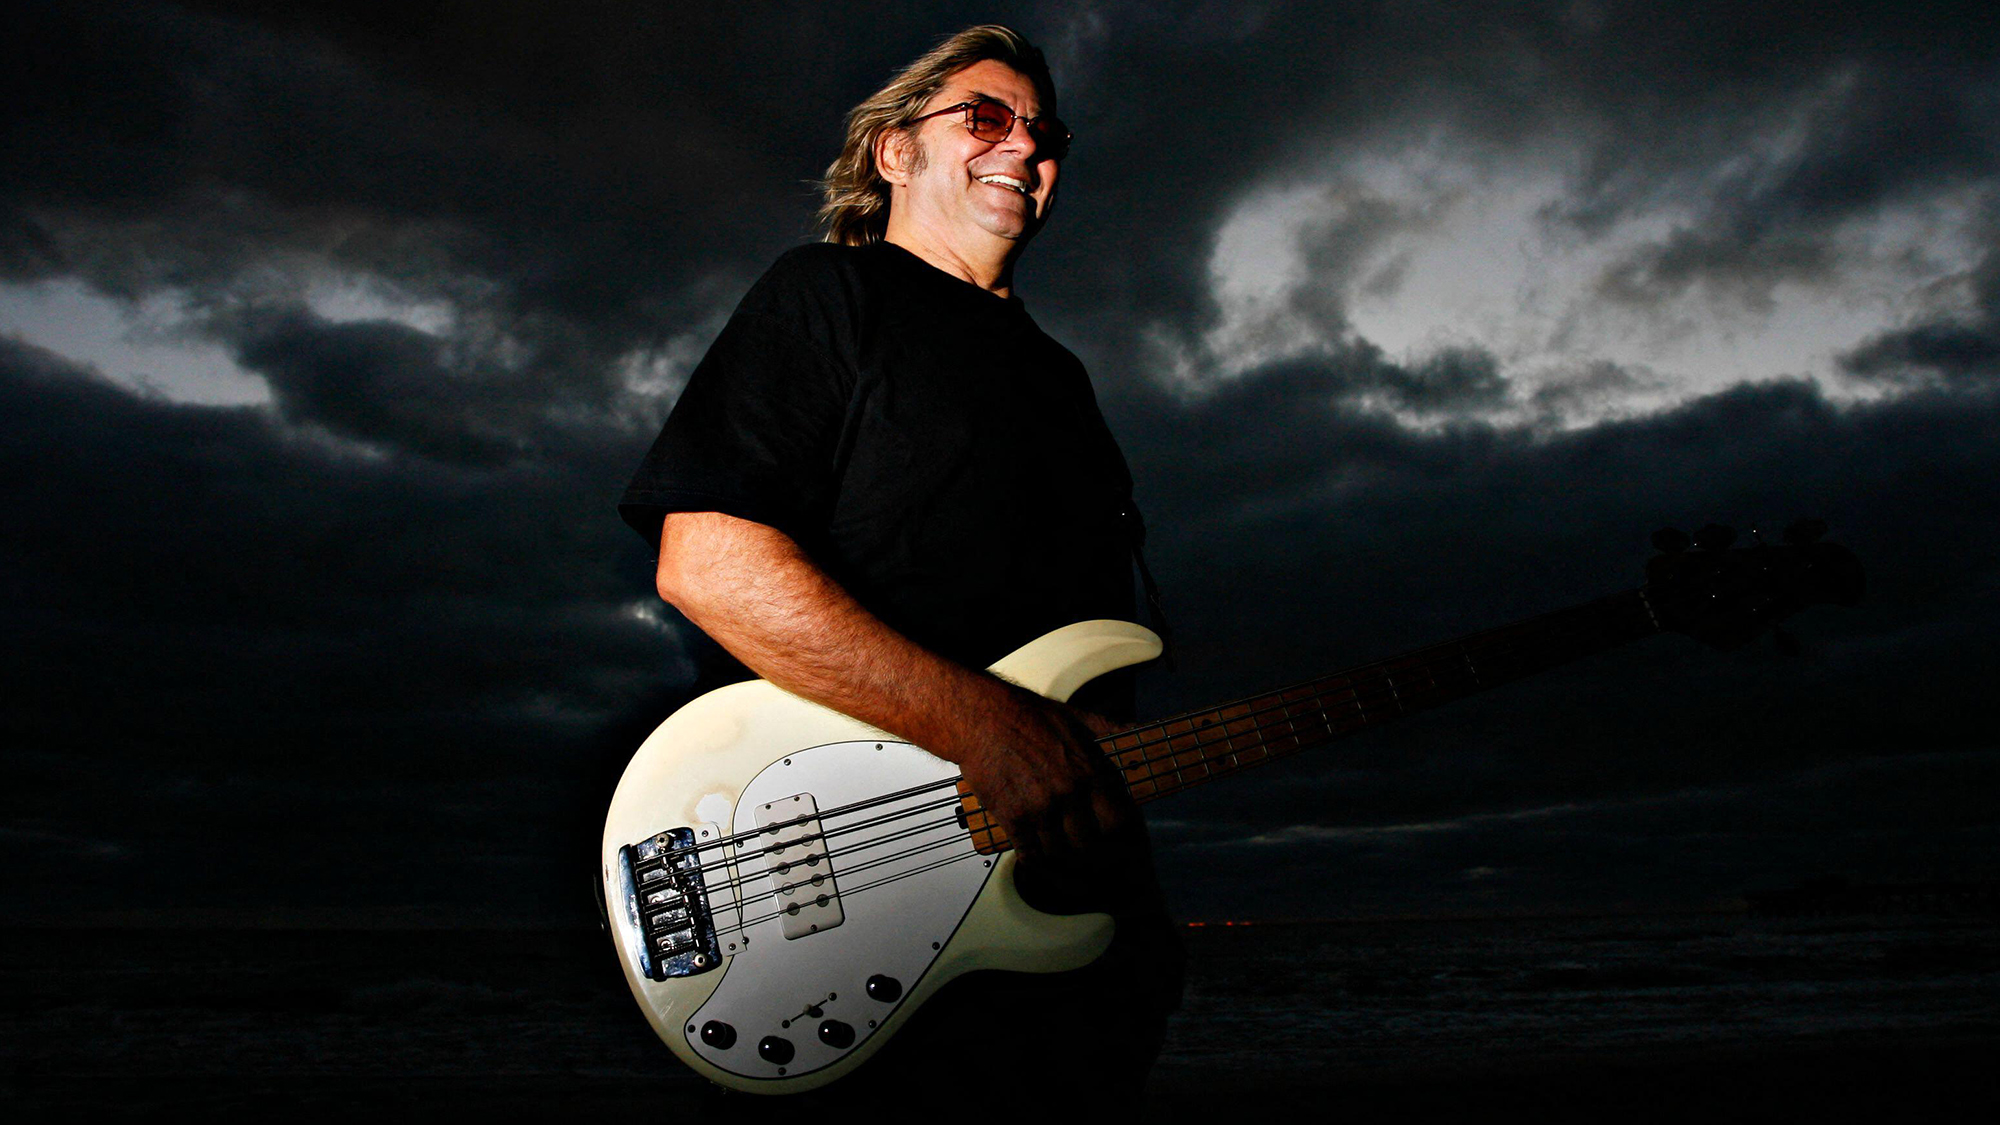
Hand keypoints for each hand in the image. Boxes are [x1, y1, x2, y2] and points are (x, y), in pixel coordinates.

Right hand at [946, 686, 1140, 900]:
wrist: (984, 717)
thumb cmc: (1030, 715)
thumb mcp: (1078, 717)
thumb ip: (1110, 728)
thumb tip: (1138, 729)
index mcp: (1089, 771)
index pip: (1118, 821)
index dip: (1121, 838)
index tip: (1119, 843)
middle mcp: (1068, 793)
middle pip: (1090, 845)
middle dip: (1093, 857)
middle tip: (1093, 862)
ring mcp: (1039, 808)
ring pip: (1060, 855)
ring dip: (1064, 864)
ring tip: (1068, 868)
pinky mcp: (1012, 817)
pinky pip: (1029, 853)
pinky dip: (1035, 862)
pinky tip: (1037, 860)